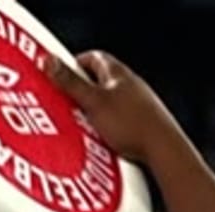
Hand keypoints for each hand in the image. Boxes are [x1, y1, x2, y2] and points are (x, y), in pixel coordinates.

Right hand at [42, 50, 186, 168]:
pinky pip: (114, 123)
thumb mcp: (93, 102)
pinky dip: (102, 129)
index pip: (92, 58)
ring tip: (78, 127)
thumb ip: (70, 82)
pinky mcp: (139, 126)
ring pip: (106, 104)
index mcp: (118, 73)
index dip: (73, 65)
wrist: (163, 150)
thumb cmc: (133, 124)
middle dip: (78, 93)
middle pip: (97, 82)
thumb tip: (50, 61)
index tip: (57, 75)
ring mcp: (136, 106)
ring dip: (90, 114)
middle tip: (63, 104)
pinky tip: (96, 142)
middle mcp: (129, 86)